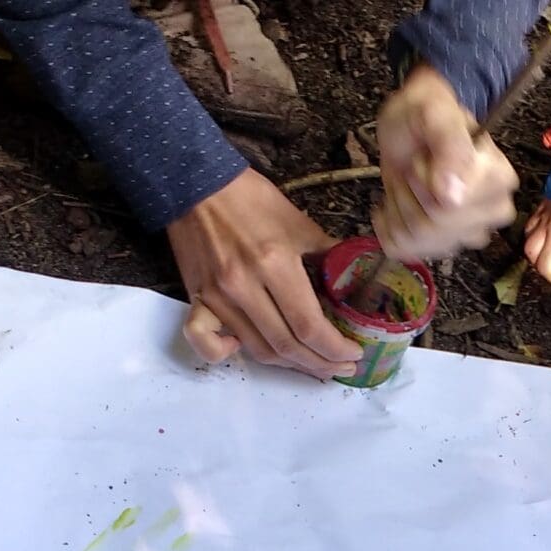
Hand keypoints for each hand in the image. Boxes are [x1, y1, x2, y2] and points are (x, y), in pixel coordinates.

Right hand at [165, 168, 362, 376]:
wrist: (196, 183)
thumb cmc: (250, 199)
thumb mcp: (298, 222)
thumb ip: (327, 253)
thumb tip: (355, 276)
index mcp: (274, 264)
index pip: (309, 325)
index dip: (335, 348)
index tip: (353, 353)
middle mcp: (244, 287)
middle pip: (286, 345)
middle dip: (320, 363)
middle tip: (341, 367)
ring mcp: (217, 296)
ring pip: (256, 349)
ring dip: (288, 364)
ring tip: (312, 364)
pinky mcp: (196, 297)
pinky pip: (203, 339)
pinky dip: (222, 353)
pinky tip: (240, 350)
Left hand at [374, 65, 517, 260]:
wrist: (412, 127)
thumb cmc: (427, 113)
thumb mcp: (434, 109)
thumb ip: (448, 141)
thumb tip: (452, 196)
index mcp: (499, 181)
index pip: (449, 207)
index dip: (423, 179)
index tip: (425, 155)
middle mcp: (492, 213)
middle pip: (433, 228)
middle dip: (408, 193)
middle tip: (413, 167)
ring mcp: (468, 234)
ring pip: (416, 241)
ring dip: (398, 206)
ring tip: (406, 180)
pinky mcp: (442, 246)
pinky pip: (403, 250)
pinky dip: (387, 225)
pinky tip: (393, 202)